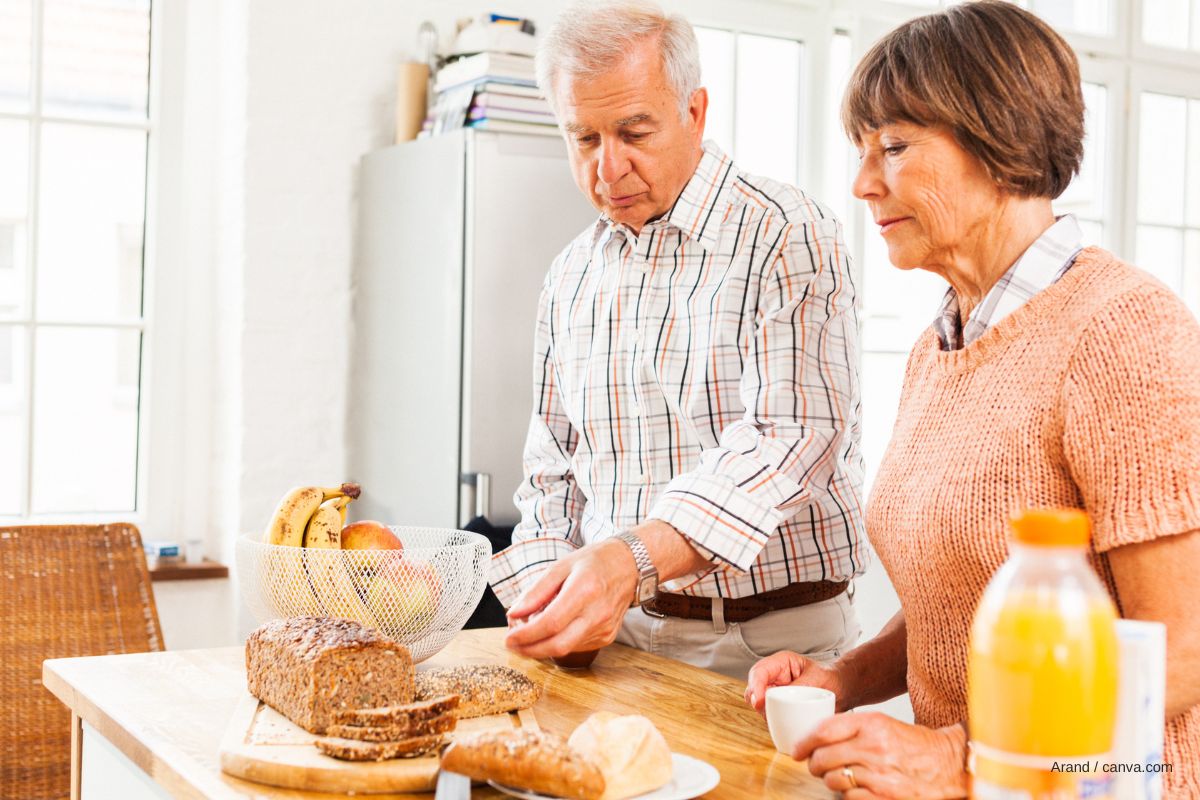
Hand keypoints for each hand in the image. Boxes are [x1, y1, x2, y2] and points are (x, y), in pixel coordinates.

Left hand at [503, 538, 636, 658]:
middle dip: (530, 650)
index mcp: (584, 590)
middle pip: (558, 645)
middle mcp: (597, 613)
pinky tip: (553, 631)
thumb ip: (536, 591)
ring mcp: (605, 627)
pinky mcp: (608, 636)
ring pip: (567, 649)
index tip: (509, 638)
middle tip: (513, 646)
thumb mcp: (561, 566)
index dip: (526, 635)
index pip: (551, 623)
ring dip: (542, 646)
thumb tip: (514, 613)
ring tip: (530, 632)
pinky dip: (559, 642)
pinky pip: (577, 646)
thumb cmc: (594, 562)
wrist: (629, 566)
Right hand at [744, 651, 842, 714]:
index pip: (759, 671)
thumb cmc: (830, 678)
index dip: (755, 686)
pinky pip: (768, 713)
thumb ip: (798, 686)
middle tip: (765, 712)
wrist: (841, 690)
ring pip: (758, 702)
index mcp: (781, 663)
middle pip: (753, 687)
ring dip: (764, 712)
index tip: (759, 702)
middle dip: (756, 700)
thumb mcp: (817, 679)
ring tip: (779, 718)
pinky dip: (771, 719)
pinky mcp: (778, 705)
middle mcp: (774, 676)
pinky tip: (782, 723)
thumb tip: (780, 699)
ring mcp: (775, 691)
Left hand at [795, 713, 967, 798]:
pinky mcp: (882, 798)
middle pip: (822, 758)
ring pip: (833, 779)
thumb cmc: (913, 745)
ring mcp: (878, 776)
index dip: (804, 742)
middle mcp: (873, 748)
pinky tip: (856, 787)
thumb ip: (850, 727)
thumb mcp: (883, 723)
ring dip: (830, 779)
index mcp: (872, 724)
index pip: (823, 731)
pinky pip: (849, 797)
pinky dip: (847, 794)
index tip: (797, 749)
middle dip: (813, 763)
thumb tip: (815, 738)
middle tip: (815, 764)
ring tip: (839, 775)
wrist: (947, 766)